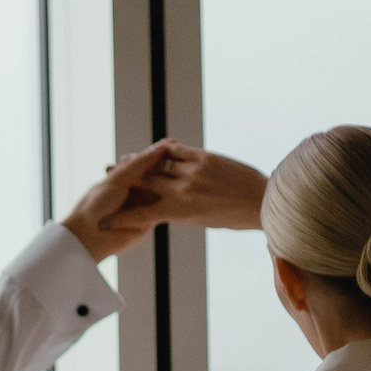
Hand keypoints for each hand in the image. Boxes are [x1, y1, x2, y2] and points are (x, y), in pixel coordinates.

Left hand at [60, 141, 176, 261]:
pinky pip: (162, 209)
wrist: (88, 235)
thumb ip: (139, 164)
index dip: (159, 153)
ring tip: (183, 174)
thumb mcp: (118, 179)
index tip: (172, 144)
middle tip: (182, 158)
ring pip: (162, 191)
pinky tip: (181, 193)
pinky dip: (170, 201)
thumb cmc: (96, 205)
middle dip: (168, 167)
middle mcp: (135, 188)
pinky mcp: (148, 219)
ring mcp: (142, 204)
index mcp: (125, 175)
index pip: (147, 161)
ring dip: (171, 184)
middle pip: (157, 175)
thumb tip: (159, 147)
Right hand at [116, 143, 267, 230]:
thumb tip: (159, 207)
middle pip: (145, 181)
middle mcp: (183, 189)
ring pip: (158, 163)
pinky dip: (163, 150)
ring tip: (127, 159)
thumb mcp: (201, 221)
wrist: (263, 201)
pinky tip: (155, 149)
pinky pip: (176, 150)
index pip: (143, 214)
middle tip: (110, 173)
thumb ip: (178, 211)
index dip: (122, 218)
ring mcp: (193, 170)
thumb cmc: (233, 218)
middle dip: (126, 179)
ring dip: (141, 162)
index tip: (107, 220)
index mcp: (181, 211)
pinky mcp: (204, 156)